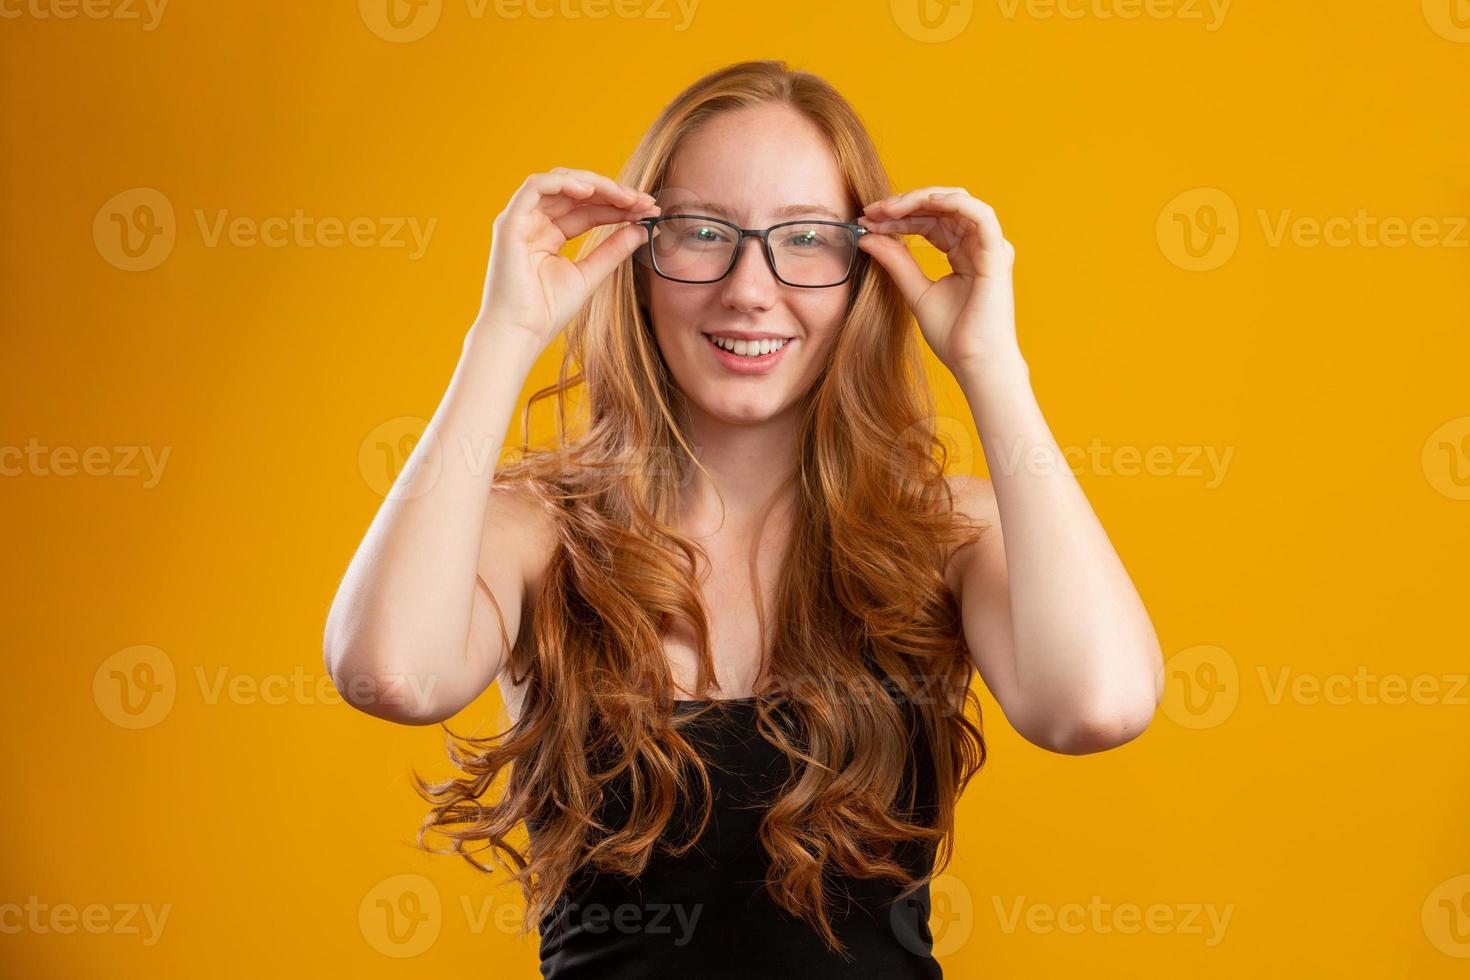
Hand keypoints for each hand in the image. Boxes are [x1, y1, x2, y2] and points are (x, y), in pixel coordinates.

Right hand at [475, 167, 660, 350]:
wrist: (521, 333)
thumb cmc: (548, 312)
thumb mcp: (590, 275)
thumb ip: (614, 250)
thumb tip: (644, 229)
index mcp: (550, 235)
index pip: (588, 210)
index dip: (619, 206)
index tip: (648, 209)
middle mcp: (534, 223)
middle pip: (576, 193)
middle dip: (613, 193)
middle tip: (644, 200)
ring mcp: (521, 220)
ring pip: (559, 182)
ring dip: (594, 184)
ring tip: (624, 196)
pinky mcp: (510, 222)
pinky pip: (535, 187)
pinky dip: (563, 183)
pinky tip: (590, 191)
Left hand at [856, 188, 1021, 376]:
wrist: (975, 363)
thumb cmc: (953, 336)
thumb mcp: (915, 292)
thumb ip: (895, 262)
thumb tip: (867, 236)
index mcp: (962, 254)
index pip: (929, 221)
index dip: (898, 216)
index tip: (867, 219)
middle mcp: (978, 246)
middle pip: (941, 207)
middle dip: (904, 204)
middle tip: (872, 210)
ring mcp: (990, 247)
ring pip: (958, 202)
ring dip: (921, 199)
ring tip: (888, 208)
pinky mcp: (997, 253)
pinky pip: (979, 214)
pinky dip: (952, 202)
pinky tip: (922, 203)